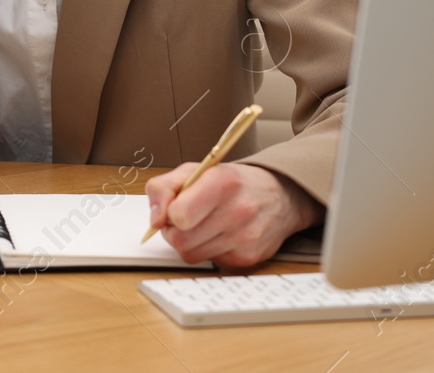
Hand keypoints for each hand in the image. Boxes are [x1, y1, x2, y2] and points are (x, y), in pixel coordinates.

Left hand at [144, 163, 322, 268]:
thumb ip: (164, 187)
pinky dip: (209, 251)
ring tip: (203, 226)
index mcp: (222, 182)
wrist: (279, 196)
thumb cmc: (233, 182)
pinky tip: (219, 236)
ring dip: (190, 243)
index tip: (174, 209)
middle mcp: (238, 210)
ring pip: (192, 255)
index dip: (169, 214)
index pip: (179, 215)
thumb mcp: (195, 170)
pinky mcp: (249, 258)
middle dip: (175, 232)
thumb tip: (154, 219)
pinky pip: (211, 263)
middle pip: (181, 240)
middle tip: (185, 220)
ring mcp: (245, 237)